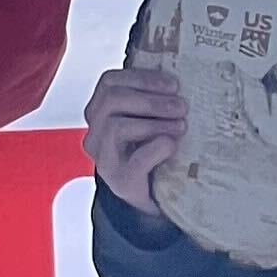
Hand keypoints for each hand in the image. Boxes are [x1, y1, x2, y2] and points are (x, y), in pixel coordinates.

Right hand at [83, 62, 185, 208]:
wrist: (151, 197)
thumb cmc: (151, 153)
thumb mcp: (147, 120)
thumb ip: (150, 100)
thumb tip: (177, 80)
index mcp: (100, 113)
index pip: (109, 82)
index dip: (142, 78)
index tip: (172, 84)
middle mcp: (96, 134)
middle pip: (112, 100)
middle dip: (151, 100)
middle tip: (181, 107)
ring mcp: (104, 159)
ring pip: (117, 126)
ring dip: (155, 123)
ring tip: (180, 126)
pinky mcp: (120, 180)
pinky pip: (136, 158)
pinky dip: (158, 148)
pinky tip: (171, 146)